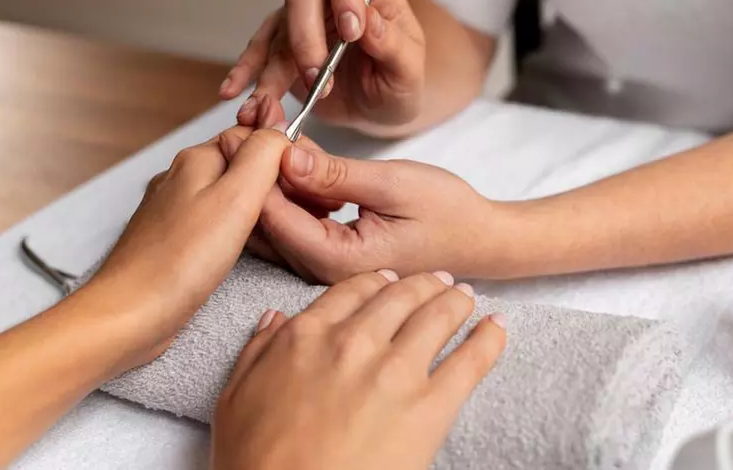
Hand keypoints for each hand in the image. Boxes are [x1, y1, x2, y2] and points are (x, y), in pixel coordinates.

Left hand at [89, 124, 292, 366]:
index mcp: (196, 160)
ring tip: (276, 231)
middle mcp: (182, 179)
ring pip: (229, 195)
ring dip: (256, 208)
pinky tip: (245, 250)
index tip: (303, 183)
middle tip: (296, 210)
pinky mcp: (174, 240)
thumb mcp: (236, 197)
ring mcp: (175, 210)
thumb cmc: (177, 262)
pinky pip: (215, 222)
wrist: (130, 314)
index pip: (252, 136)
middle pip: (241, 165)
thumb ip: (263, 155)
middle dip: (271, 183)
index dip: (283, 155)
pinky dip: (236, 230)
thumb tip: (281, 131)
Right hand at [211, 270, 506, 469]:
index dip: (378, 281)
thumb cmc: (257, 462)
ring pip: (438, 315)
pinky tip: (498, 326)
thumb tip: (274, 320)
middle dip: (423, 283)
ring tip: (467, 297)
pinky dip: (489, 338)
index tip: (390, 280)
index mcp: (307, 336)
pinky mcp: (430, 407)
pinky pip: (471, 360)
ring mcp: (395, 371)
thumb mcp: (234, 399)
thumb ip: (256, 352)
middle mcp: (354, 342)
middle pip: (400, 295)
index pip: (353, 289)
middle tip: (439, 281)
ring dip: (456, 301)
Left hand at [218, 129, 501, 282]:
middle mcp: (320, 272)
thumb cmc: (447, 212)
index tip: (250, 122)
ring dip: (270, 173)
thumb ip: (336, 175)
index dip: (255, 165)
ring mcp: (321, 266)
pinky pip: (290, 221)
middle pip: (262, 219)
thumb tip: (284, 156)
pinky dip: (287, 186)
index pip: (272, 214)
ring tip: (277, 126)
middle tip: (258, 116)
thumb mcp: (393, 183)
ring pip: (271, 220)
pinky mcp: (326, 255)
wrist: (479, 239)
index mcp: (337, 260)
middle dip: (255, 166)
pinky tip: (299, 155)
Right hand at [220, 0, 425, 131]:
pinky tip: (234, 92)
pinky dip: (245, 74)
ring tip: (269, 105)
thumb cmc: (399, 81)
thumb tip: (368, 23)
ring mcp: (302, 21)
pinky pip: (259, 55)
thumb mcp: (408, 69)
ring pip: (277, 31)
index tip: (352, 32)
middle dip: (306, 40)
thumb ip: (392, 45)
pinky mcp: (283, 49)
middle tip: (319, 81)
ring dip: (272, 69)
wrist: (380, 106)